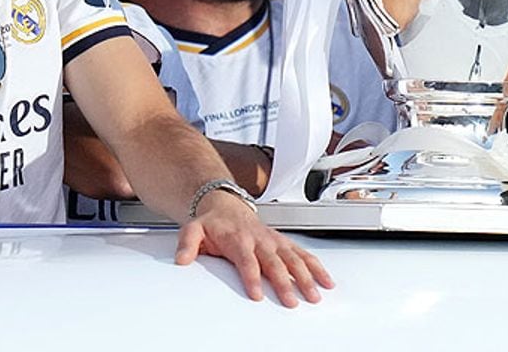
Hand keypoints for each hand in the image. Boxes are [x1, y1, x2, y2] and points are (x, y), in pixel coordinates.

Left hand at [175, 192, 333, 306]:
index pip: (247, 260)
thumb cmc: (212, 223)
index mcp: (239, 239)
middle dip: (285, 282)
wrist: (225, 205)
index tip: (257, 294)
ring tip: (314, 295)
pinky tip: (325, 281)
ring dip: (306, 277)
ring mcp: (275, 241)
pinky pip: (304, 254)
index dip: (252, 277)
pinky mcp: (284, 243)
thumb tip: (182, 259)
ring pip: (294, 259)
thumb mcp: (193, 229)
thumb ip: (187, 244)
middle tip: (291, 301)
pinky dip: (317, 267)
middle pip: (275, 263)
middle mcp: (261, 240)